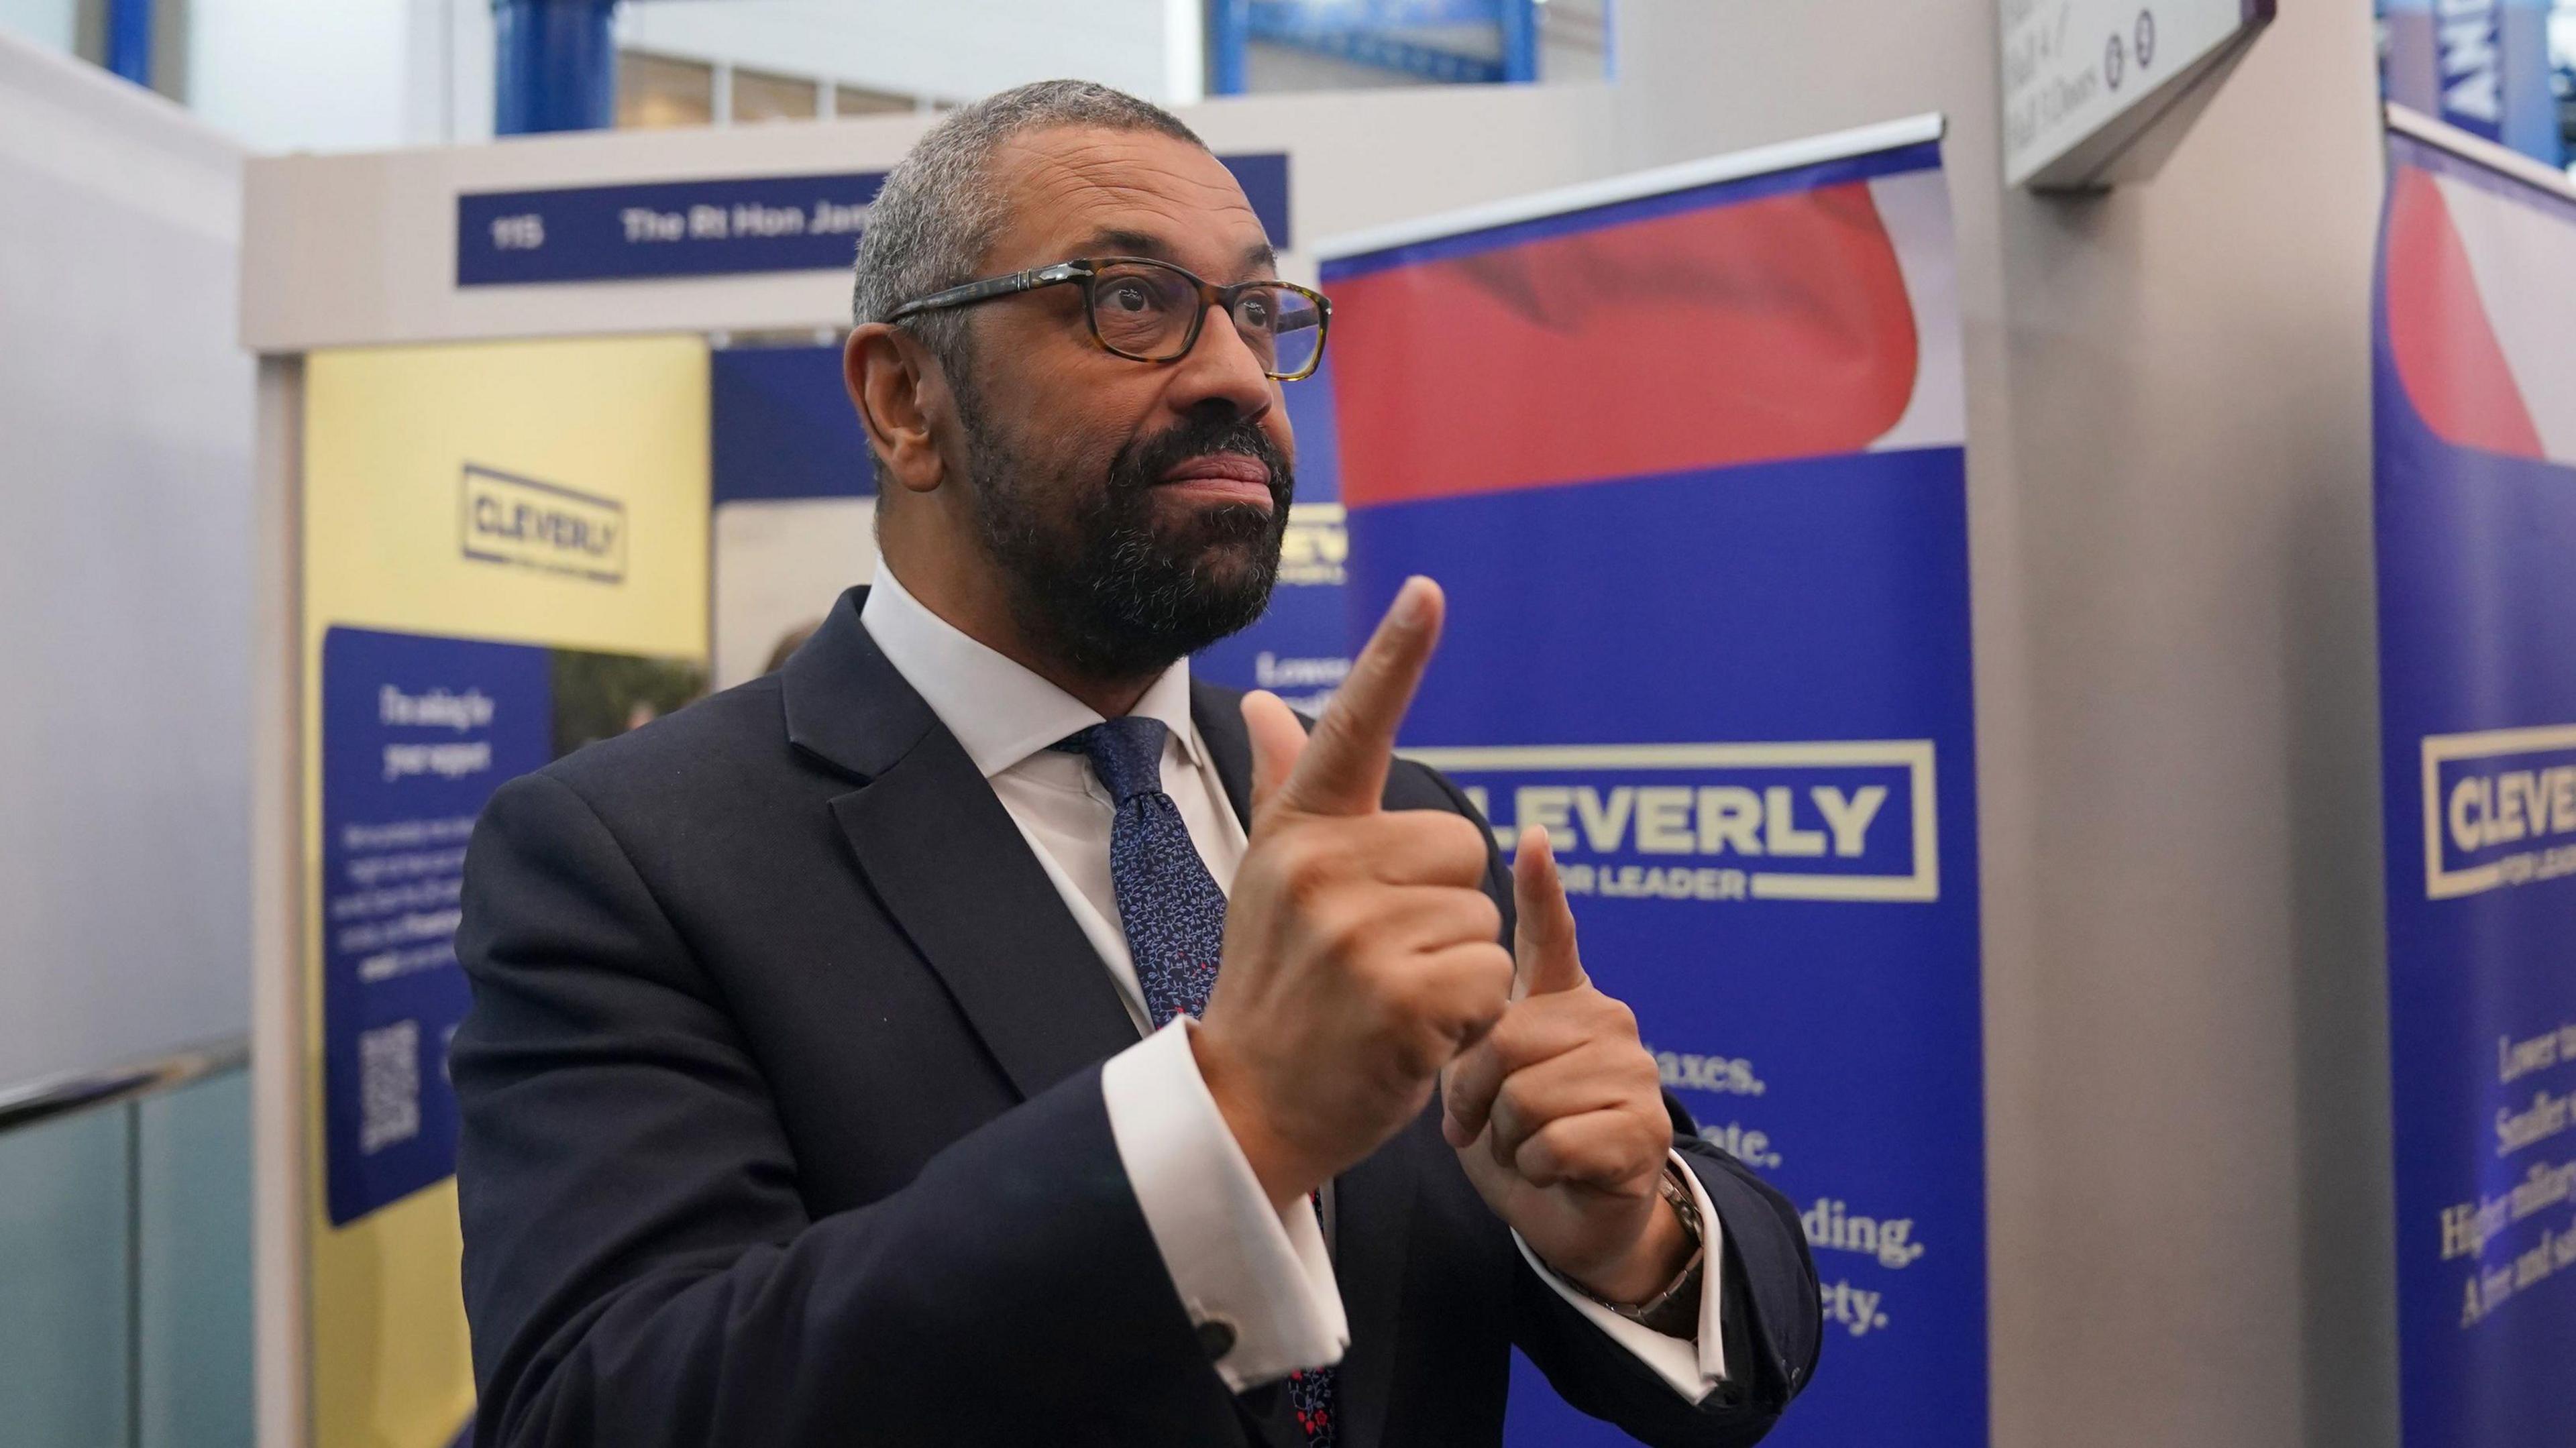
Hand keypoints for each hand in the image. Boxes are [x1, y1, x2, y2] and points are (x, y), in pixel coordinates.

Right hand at [1195, 577, 1517, 1210]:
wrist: (1251, 1105)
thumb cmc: (1275, 986)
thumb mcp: (1267, 880)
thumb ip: (1286, 789)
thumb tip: (1267, 708)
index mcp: (1299, 834)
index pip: (1355, 728)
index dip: (1395, 657)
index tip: (1429, 592)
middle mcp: (1322, 871)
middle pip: (1463, 847)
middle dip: (1444, 906)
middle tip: (1381, 958)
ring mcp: (1358, 935)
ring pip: (1481, 917)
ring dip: (1456, 967)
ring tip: (1389, 1000)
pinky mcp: (1400, 999)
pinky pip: (1489, 978)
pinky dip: (1468, 1017)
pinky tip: (1412, 1036)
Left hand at [1439, 829, 1691, 1305]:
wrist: (1572, 1220)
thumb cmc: (1520, 1139)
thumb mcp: (1482, 1077)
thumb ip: (1477, 1029)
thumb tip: (1456, 988)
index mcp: (1561, 999)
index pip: (1552, 931)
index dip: (1541, 887)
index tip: (1532, 837)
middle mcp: (1605, 1019)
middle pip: (1508, 1038)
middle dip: (1478, 1096)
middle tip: (1485, 1125)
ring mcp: (1634, 1071)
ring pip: (1529, 1094)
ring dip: (1510, 1139)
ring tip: (1527, 1147)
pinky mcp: (1647, 1128)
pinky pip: (1557, 1141)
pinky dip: (1538, 1169)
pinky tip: (1555, 1171)